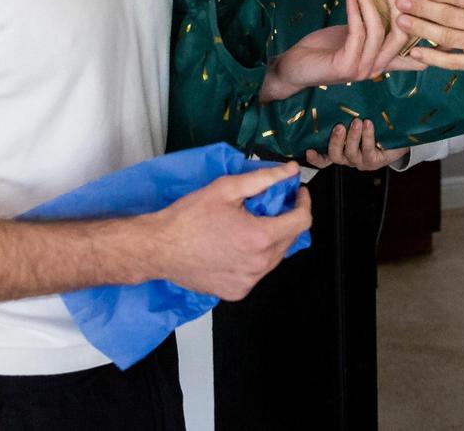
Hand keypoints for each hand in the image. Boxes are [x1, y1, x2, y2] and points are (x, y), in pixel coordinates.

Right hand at [150, 162, 311, 300]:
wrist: (159, 248)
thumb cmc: (189, 216)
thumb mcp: (227, 188)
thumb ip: (264, 179)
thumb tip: (290, 170)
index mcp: (260, 237)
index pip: (301, 221)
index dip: (303, 202)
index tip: (297, 193)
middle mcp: (258, 265)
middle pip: (290, 239)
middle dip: (286, 218)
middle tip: (271, 204)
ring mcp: (248, 282)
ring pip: (275, 257)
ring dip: (271, 238)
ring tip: (250, 223)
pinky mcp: (236, 292)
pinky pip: (257, 272)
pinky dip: (255, 257)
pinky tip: (237, 244)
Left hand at [259, 0, 423, 102]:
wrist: (295, 67)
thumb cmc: (325, 49)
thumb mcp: (354, 35)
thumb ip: (372, 26)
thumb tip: (390, 0)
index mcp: (382, 61)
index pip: (414, 53)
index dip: (429, 39)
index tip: (435, 15)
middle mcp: (377, 68)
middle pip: (401, 37)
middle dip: (397, 7)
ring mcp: (362, 69)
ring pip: (377, 31)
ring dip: (368, 3)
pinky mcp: (346, 66)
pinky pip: (357, 34)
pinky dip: (354, 12)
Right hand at [305, 117, 407, 171]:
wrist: (397, 136)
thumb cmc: (373, 125)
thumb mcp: (355, 119)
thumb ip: (343, 115)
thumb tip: (333, 92)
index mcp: (340, 150)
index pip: (324, 159)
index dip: (315, 157)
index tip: (308, 150)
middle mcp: (348, 158)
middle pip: (335, 156)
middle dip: (336, 141)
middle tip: (339, 127)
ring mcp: (361, 161)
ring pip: (351, 153)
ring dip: (353, 137)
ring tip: (357, 121)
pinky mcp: (374, 161)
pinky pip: (368, 150)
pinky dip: (367, 136)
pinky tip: (369, 124)